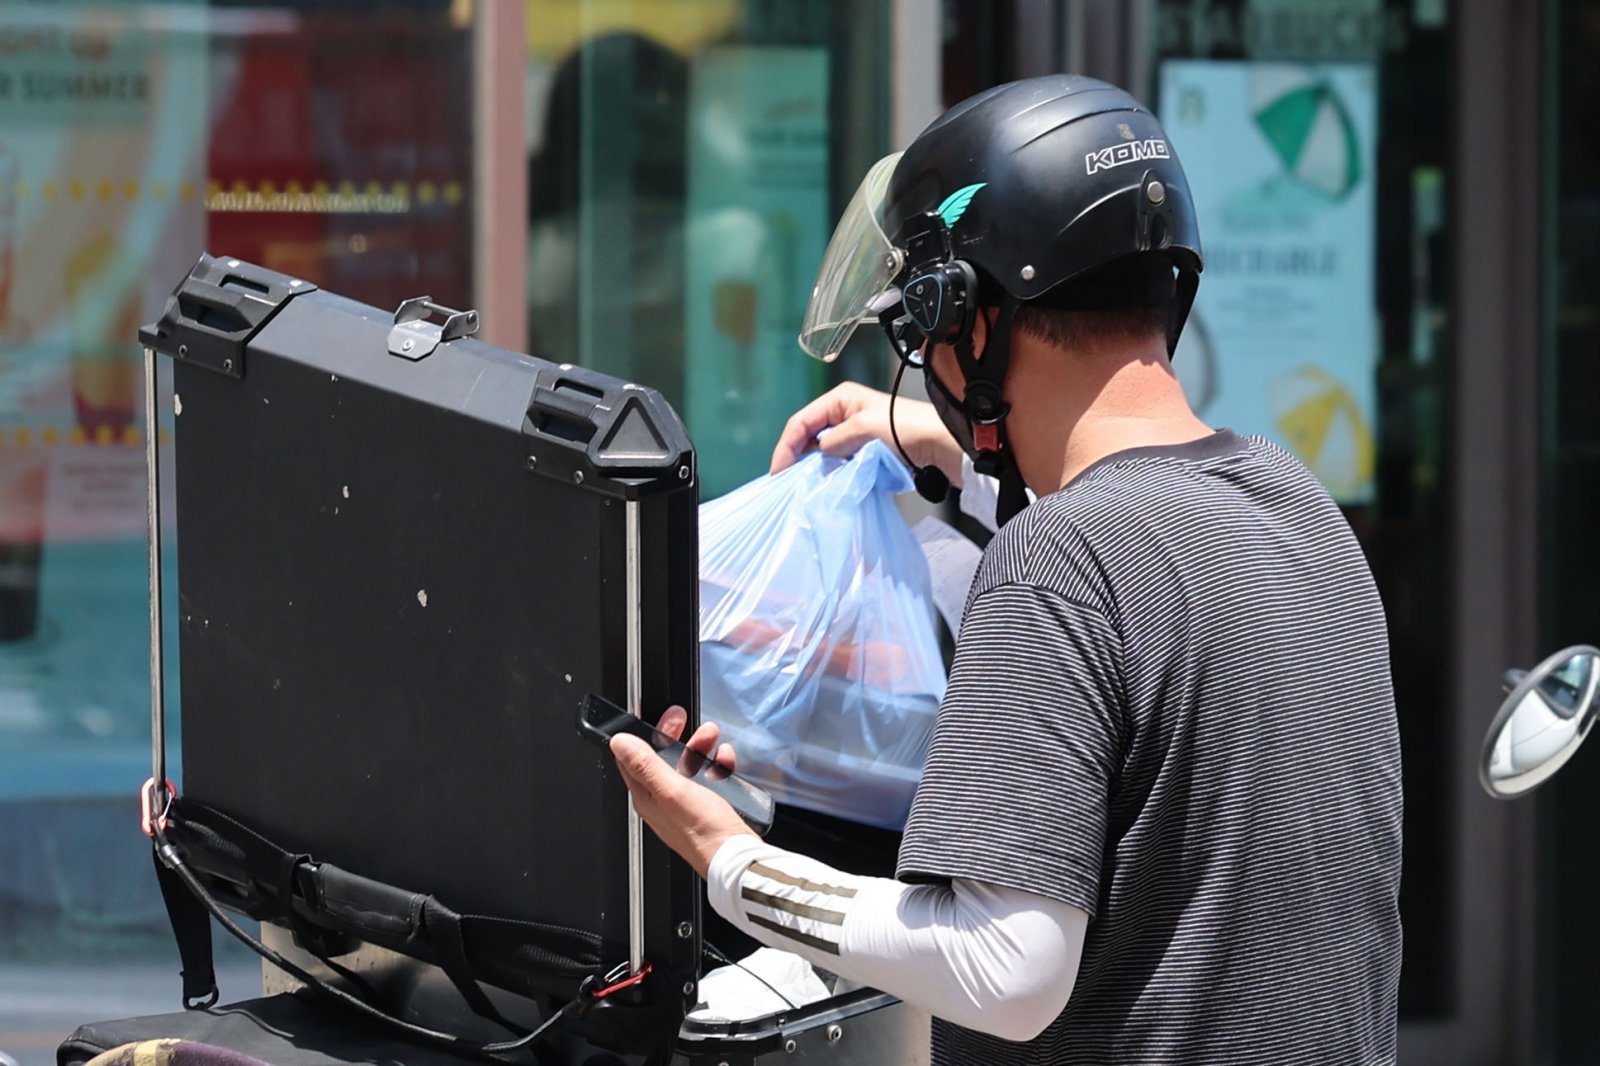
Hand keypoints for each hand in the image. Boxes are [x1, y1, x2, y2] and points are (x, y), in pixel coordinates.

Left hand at [610, 706, 753, 878]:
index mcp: (648, 798)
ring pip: (685, 765)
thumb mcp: (673, 791)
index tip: (661, 719)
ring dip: (698, 747)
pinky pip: (705, 778)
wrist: (736, 858)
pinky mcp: (704, 807)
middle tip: (683, 720)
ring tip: (711, 737)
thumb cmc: (705, 832)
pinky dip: (715, 765)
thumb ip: (645, 765)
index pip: (633, 759)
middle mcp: (662, 802)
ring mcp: (683, 805)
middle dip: (674, 736)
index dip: (644, 734)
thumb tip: (619, 743)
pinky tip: (724, 761)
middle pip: (661, 759)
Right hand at [769, 382, 964, 485]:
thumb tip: (820, 454)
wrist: (943, 446)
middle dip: (797, 457)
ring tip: (805, 485)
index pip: (802, 421)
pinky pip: (840, 463)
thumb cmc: (907, 429)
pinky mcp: (867, 452)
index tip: (779, 472)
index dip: (786, 446)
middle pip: (809, 436)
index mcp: (841, 399)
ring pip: (824, 452)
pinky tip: (827, 485)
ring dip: (815, 467)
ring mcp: (856, 433)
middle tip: (787, 482)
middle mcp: (846, 413)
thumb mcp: (864, 428)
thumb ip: (834, 441)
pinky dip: (832, 473)